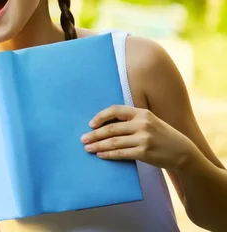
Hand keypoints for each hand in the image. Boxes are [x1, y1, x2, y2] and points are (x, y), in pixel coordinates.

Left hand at [81, 105, 196, 170]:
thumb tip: (106, 124)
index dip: (100, 116)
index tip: (91, 124)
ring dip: (97, 145)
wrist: (183, 152)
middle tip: (83, 139)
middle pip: (111, 128)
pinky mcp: (144, 153)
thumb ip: (132, 120)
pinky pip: (121, 153)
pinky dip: (108, 154)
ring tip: (87, 148)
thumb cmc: (162, 136)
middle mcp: (142, 124)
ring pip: (113, 142)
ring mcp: (144, 139)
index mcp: (142, 113)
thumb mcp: (150, 121)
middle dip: (94, 134)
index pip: (115, 110)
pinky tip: (100, 155)